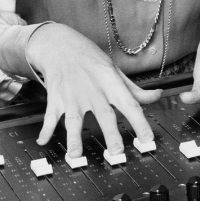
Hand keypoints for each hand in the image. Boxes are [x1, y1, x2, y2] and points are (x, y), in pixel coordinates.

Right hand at [28, 23, 161, 160]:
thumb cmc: (90, 59)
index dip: (140, 122)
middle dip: (111, 134)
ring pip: (74, 119)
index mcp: (111, 84)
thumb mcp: (114, 71)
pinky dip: (45, 129)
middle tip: (116, 152)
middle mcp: (94, 91)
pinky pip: (50, 117)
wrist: (61, 45)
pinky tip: (43, 141)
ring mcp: (73, 96)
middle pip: (104, 114)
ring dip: (74, 138)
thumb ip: (134, 90)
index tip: (148, 139)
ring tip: (75, 155)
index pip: (130, 104)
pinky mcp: (56, 99)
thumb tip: (157, 96)